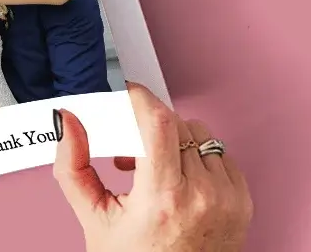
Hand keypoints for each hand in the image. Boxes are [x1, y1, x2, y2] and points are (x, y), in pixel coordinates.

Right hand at [53, 82, 252, 251]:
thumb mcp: (93, 218)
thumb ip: (72, 165)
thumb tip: (67, 122)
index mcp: (162, 199)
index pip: (157, 123)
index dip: (139, 98)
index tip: (125, 92)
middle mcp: (201, 196)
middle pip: (174, 123)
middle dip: (145, 125)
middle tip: (127, 146)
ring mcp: (227, 198)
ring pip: (197, 133)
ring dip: (170, 139)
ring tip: (150, 168)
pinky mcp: (242, 201)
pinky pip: (218, 153)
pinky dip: (194, 156)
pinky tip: (175, 179)